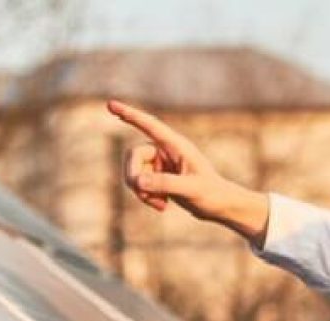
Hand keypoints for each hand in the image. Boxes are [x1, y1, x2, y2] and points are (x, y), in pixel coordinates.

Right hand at [106, 101, 270, 239]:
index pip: (149, 125)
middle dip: (133, 176)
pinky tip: (163, 206)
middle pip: (133, 155)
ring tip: (161, 205)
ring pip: (134, 172)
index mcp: (175, 145)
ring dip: (141, 191)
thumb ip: (165, 184)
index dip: (129, 115)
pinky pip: (139, 184)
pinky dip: (146, 197)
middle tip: (143, 194)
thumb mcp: (190, 189)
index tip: (110, 105)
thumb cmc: (211, 194)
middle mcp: (165, 150)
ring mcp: (160, 164)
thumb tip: (138, 182)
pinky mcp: (158, 177)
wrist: (219, 206)